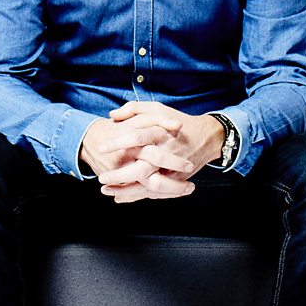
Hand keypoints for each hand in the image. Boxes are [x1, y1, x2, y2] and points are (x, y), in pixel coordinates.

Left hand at [96, 101, 224, 202]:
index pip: (135, 137)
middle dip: (120, 176)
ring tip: (107, 191)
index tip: (100, 147)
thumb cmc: (177, 122)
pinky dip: (137, 197)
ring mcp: (171, 169)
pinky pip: (155, 192)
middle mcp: (165, 152)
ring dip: (126, 191)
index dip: (117, 143)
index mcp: (159, 133)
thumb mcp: (157, 109)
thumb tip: (112, 115)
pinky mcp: (175, 180)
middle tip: (102, 178)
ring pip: (148, 185)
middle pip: (141, 169)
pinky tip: (120, 197)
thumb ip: (134, 109)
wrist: (205, 138)